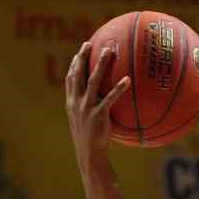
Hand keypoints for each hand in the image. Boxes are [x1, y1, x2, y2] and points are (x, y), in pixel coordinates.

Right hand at [64, 41, 130, 161]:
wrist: (89, 155)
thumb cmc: (91, 140)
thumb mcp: (86, 122)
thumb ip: (90, 109)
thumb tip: (102, 101)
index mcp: (71, 103)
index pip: (70, 79)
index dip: (74, 64)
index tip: (79, 52)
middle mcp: (76, 103)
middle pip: (78, 75)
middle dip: (83, 58)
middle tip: (89, 44)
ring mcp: (86, 108)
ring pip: (93, 81)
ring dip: (101, 65)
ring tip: (109, 52)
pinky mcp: (98, 116)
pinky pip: (110, 99)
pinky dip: (118, 88)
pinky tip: (128, 80)